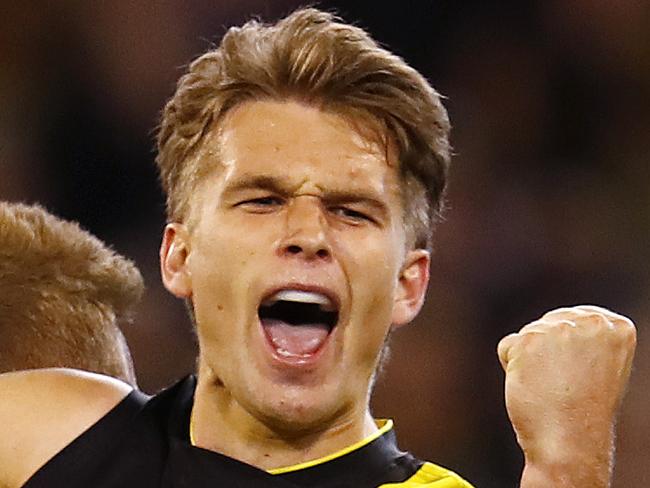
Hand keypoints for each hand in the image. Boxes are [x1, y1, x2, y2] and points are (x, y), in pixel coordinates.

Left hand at [497, 305, 635, 487]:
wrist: (571, 443)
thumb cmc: (583, 411)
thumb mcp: (599, 365)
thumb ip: (583, 337)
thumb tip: (557, 323)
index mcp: (618, 327)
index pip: (573, 320)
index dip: (568, 350)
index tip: (580, 375)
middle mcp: (592, 323)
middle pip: (548, 323)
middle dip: (547, 352)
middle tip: (564, 385)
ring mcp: (560, 330)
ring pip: (527, 335)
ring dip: (529, 360)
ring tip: (550, 388)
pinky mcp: (529, 341)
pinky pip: (507, 347)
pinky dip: (512, 367)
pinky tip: (533, 387)